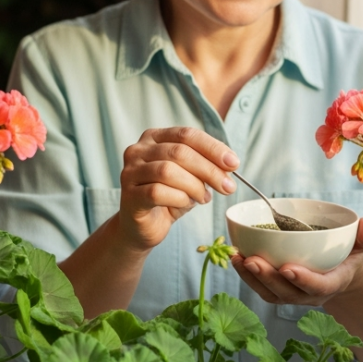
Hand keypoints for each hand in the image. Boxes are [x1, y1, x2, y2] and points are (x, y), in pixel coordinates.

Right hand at [117, 127, 238, 250]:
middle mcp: (138, 150)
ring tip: (203, 197)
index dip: (213, 148)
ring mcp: (130, 172)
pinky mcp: (129, 195)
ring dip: (194, 186)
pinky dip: (179, 198)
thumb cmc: (168, 197)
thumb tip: (229, 165)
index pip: (187, 135)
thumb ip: (205, 166)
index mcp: (154, 138)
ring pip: (168, 171)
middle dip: (209, 169)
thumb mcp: (190, 177)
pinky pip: (157, 192)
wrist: (142, 226)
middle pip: (180, 152)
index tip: (234, 163)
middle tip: (228, 187)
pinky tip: (186, 204)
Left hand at [230, 218, 362, 306]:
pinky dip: (246, 276)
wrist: (341, 270)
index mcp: (333, 282)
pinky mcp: (280, 292)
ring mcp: (294, 295)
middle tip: (253, 259)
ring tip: (238, 258)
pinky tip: (236, 259)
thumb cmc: (351, 253)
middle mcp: (311, 295)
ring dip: (252, 278)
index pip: (318, 287)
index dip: (303, 280)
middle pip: (288, 292)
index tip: (287, 268)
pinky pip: (261, 289)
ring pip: (270, 293)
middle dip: (268, 278)